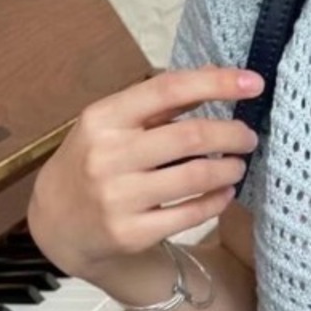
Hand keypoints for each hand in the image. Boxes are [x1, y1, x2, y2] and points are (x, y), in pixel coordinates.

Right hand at [27, 66, 262, 277]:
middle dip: (232, 134)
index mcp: (103, 117)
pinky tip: (225, 194)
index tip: (254, 82)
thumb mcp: (111, 125)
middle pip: (190, 136)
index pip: (168, 89)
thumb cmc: (93, 163)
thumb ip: (158, 104)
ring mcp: (118, 197)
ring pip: (195, 177)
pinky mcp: (131, 233)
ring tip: (237, 166)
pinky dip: (217, 201)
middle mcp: (108, 155)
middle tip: (249, 137)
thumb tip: (214, 77)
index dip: (216, 83)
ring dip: (229, 169)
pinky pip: (190, 214)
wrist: (56, 224)